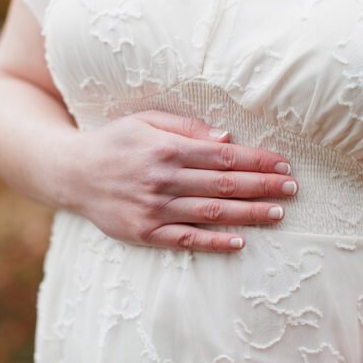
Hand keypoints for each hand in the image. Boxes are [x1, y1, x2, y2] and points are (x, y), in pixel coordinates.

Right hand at [68, 110, 298, 252]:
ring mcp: (154, 209)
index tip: (283, 164)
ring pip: (210, 213)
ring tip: (277, 213)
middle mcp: (162, 179)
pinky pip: (186, 239)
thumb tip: (227, 138)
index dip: (257, 160)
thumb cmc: (115, 142)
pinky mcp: (144, 233)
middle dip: (262, 186)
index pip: (223, 156)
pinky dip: (214, 242)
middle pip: (223, 185)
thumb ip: (186, 128)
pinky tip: (240, 241)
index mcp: (166, 149)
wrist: (71, 173)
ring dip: (247, 214)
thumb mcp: (146, 121)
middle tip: (291, 189)